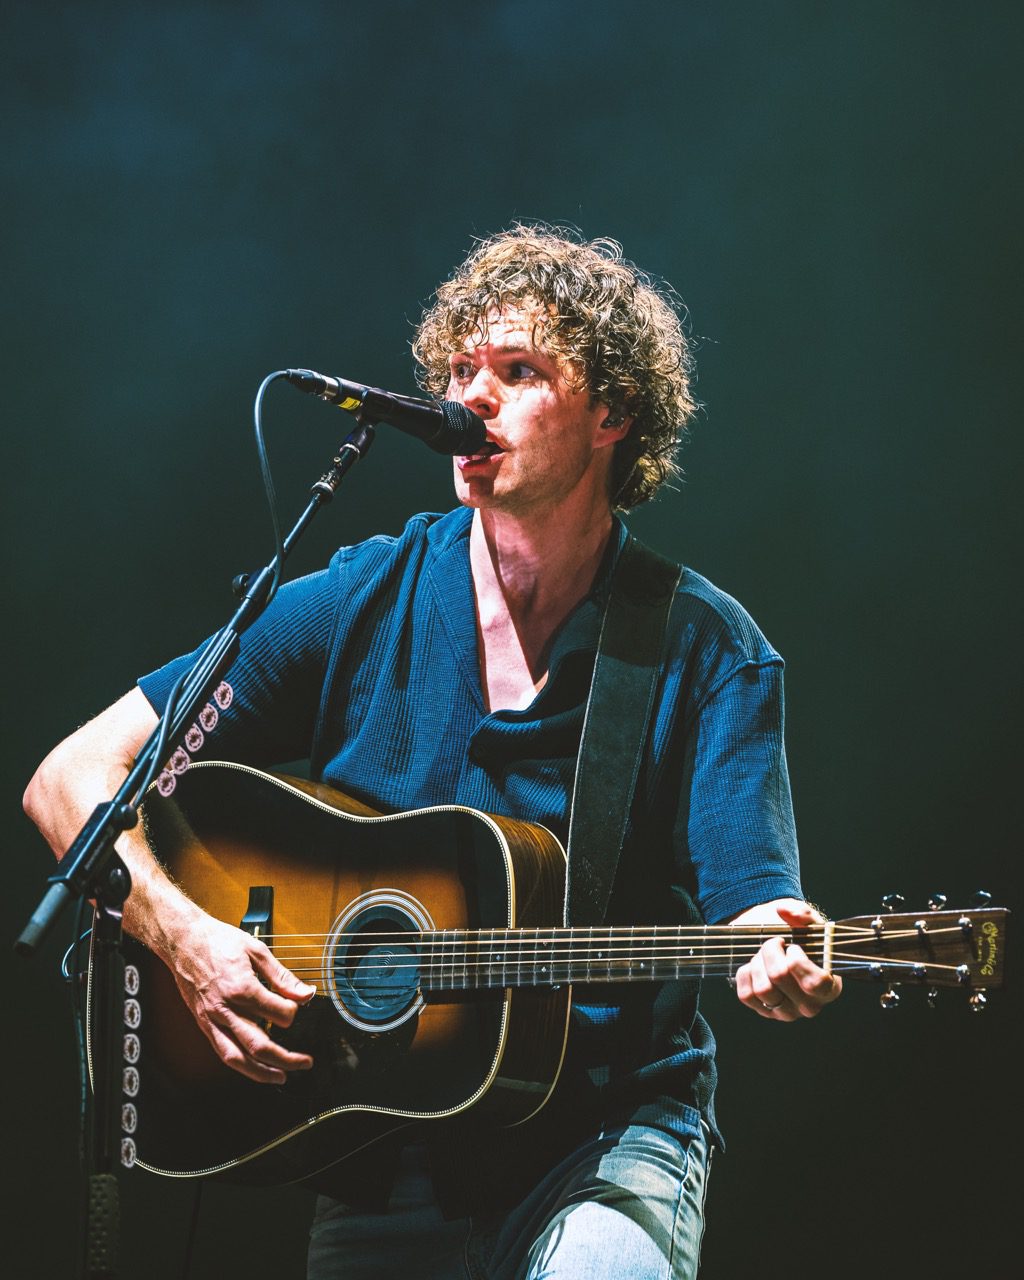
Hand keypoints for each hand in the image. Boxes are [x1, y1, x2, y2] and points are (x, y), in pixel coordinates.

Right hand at [165, 913, 316, 1082]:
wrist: (184, 941)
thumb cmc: (218, 941)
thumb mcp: (257, 951)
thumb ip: (282, 976)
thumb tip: (305, 994)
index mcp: (241, 988)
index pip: (278, 1013)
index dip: (294, 1012)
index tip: (300, 1005)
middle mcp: (225, 1009)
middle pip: (259, 1045)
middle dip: (286, 1058)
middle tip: (305, 1062)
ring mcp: (212, 1019)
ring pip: (238, 1057)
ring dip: (261, 1072)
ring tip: (281, 1076)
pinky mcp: (203, 1024)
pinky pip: (222, 1051)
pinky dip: (240, 1064)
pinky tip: (253, 1067)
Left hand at [730, 898, 841, 1021]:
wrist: (777, 944)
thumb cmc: (798, 934)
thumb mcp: (806, 920)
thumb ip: (802, 913)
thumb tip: (785, 911)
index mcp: (830, 987)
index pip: (816, 983)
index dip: (798, 960)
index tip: (793, 946)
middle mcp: (811, 1006)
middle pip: (780, 977)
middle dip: (771, 950)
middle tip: (774, 942)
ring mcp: (787, 1013)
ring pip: (763, 989)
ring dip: (757, 963)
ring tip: (764, 954)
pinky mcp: (764, 1012)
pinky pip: (746, 995)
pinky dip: (745, 975)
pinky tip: (754, 966)